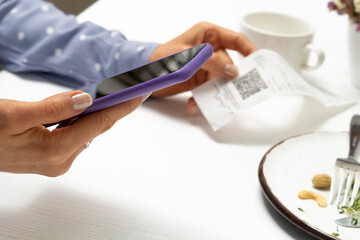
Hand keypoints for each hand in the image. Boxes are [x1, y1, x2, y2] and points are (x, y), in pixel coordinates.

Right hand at [0, 91, 143, 176]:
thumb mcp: (14, 113)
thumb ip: (54, 108)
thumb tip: (86, 99)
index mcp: (54, 150)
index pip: (98, 124)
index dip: (121, 107)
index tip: (139, 95)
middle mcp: (59, 160)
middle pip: (95, 129)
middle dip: (112, 109)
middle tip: (129, 91)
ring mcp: (56, 161)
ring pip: (85, 132)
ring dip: (95, 115)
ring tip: (110, 97)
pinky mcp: (51, 158)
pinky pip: (75, 136)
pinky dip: (81, 122)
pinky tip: (84, 111)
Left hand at [148, 21, 256, 112]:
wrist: (143, 75)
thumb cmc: (162, 58)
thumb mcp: (189, 58)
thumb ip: (213, 62)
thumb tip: (234, 70)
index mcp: (208, 34)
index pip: (236, 40)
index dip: (250, 50)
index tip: (261, 62)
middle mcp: (209, 50)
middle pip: (231, 64)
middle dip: (233, 78)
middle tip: (242, 90)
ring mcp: (205, 66)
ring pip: (221, 80)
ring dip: (217, 92)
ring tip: (217, 102)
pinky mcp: (199, 80)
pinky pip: (208, 90)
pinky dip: (203, 100)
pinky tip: (194, 105)